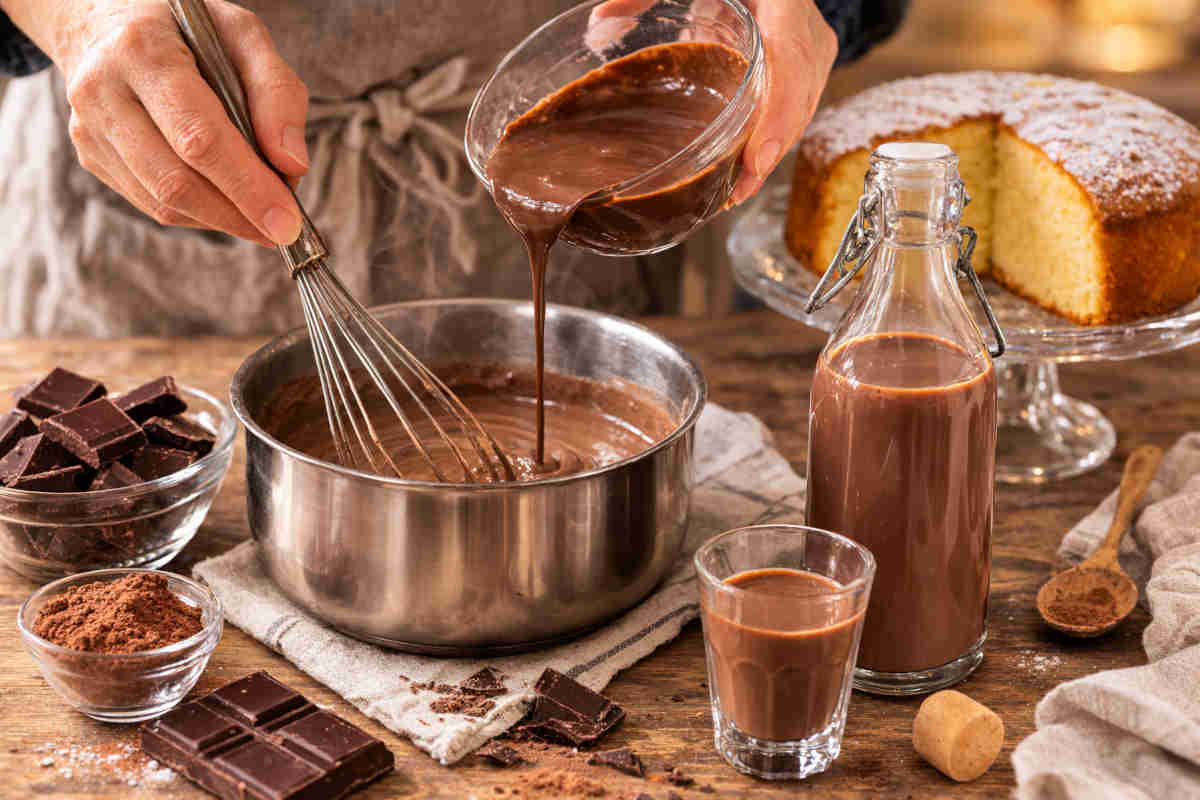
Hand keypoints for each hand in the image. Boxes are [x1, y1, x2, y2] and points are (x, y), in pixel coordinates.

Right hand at [3, 0, 308, 245]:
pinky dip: (199, 212)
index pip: (199, 137)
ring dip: (223, 219)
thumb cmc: (186, 27)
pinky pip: (152, 203)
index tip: (287, 222)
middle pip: (176, 180)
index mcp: (143, 52)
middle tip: (283, 228)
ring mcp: (90, 128)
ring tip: (260, 213)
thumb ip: (276, 91)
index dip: (247, 186)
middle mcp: (104, 92)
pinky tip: (225, 200)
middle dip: (238, 214)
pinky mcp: (91, 154)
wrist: (104, 20)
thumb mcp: (242, 34)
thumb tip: (292, 165)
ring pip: (162, 201)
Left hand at [587, 0, 836, 204]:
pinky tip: (745, 171)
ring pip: (801, 109)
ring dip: (769, 153)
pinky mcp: (806, 65)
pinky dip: (771, 140)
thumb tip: (598, 27)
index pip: (790, 60)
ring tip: (735, 192)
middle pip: (798, 97)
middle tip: (736, 192)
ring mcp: (811, 49)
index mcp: (784, 0)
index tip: (755, 160)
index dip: (777, 114)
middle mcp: (805, 28)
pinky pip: (796, 107)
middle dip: (768, 150)